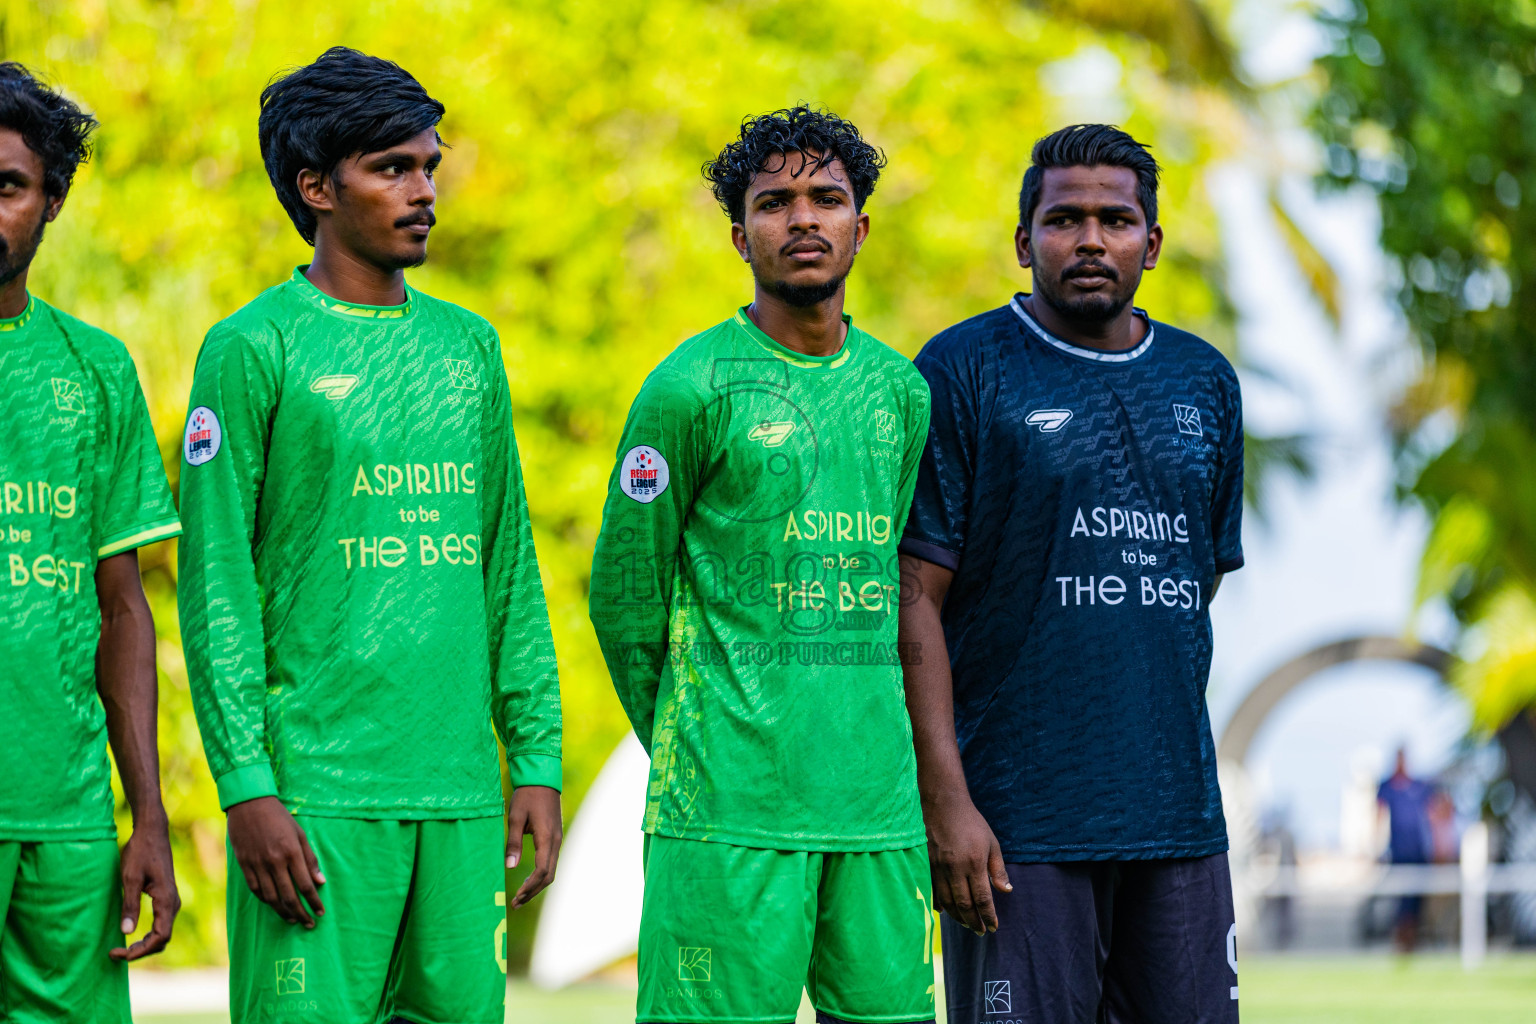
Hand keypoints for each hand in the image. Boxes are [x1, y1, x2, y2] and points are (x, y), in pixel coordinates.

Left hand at [110, 812, 179, 959]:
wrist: (152, 833)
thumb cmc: (140, 853)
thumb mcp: (130, 878)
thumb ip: (130, 905)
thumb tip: (126, 933)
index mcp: (167, 900)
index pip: (161, 936)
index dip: (141, 951)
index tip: (120, 954)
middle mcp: (173, 903)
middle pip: (163, 938)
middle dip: (141, 950)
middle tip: (116, 954)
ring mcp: (171, 901)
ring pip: (163, 932)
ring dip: (145, 944)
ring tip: (122, 949)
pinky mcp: (166, 898)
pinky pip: (161, 924)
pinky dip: (148, 935)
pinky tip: (132, 934)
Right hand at [226, 796, 324, 927]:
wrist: (249, 805)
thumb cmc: (279, 817)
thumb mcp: (300, 833)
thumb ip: (310, 858)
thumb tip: (320, 881)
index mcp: (291, 852)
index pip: (306, 885)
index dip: (314, 901)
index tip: (321, 912)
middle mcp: (275, 862)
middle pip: (289, 896)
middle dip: (301, 913)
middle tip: (309, 923)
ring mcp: (257, 865)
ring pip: (271, 898)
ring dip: (283, 912)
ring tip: (293, 920)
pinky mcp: (244, 865)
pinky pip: (256, 890)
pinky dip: (266, 901)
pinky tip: (274, 906)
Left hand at [506, 786, 561, 908]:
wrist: (542, 779)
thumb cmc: (526, 797)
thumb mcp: (515, 817)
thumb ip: (513, 843)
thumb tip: (511, 868)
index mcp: (547, 838)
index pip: (542, 871)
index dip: (529, 887)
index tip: (516, 897)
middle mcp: (556, 841)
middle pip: (549, 875)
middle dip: (533, 891)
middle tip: (516, 902)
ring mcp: (558, 839)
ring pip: (551, 870)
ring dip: (537, 884)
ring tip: (521, 895)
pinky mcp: (555, 837)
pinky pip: (551, 861)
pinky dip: (541, 874)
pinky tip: (530, 879)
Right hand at [926, 794, 1010, 934]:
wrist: (943, 804)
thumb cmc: (971, 822)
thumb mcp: (991, 843)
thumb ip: (998, 869)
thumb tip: (1006, 891)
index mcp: (974, 863)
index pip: (983, 898)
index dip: (989, 916)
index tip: (994, 927)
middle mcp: (955, 868)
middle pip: (964, 905)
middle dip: (974, 922)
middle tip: (981, 932)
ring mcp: (938, 867)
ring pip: (947, 901)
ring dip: (958, 917)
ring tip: (967, 924)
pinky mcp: (927, 864)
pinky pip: (932, 891)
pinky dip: (939, 904)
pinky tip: (945, 911)